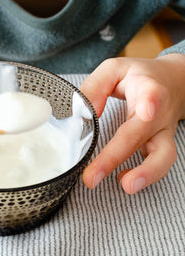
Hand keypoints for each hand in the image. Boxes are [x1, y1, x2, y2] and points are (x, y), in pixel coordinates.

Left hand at [80, 53, 184, 193]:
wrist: (173, 81)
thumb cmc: (138, 76)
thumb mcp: (114, 69)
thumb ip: (95, 86)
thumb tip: (82, 113)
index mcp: (147, 88)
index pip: (150, 94)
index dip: (150, 103)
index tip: (147, 110)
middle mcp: (158, 113)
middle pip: (143, 135)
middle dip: (117, 156)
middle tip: (93, 175)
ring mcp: (162, 131)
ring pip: (163, 155)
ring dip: (146, 173)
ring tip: (126, 186)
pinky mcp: (161, 144)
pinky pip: (158, 163)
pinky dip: (144, 175)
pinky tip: (125, 180)